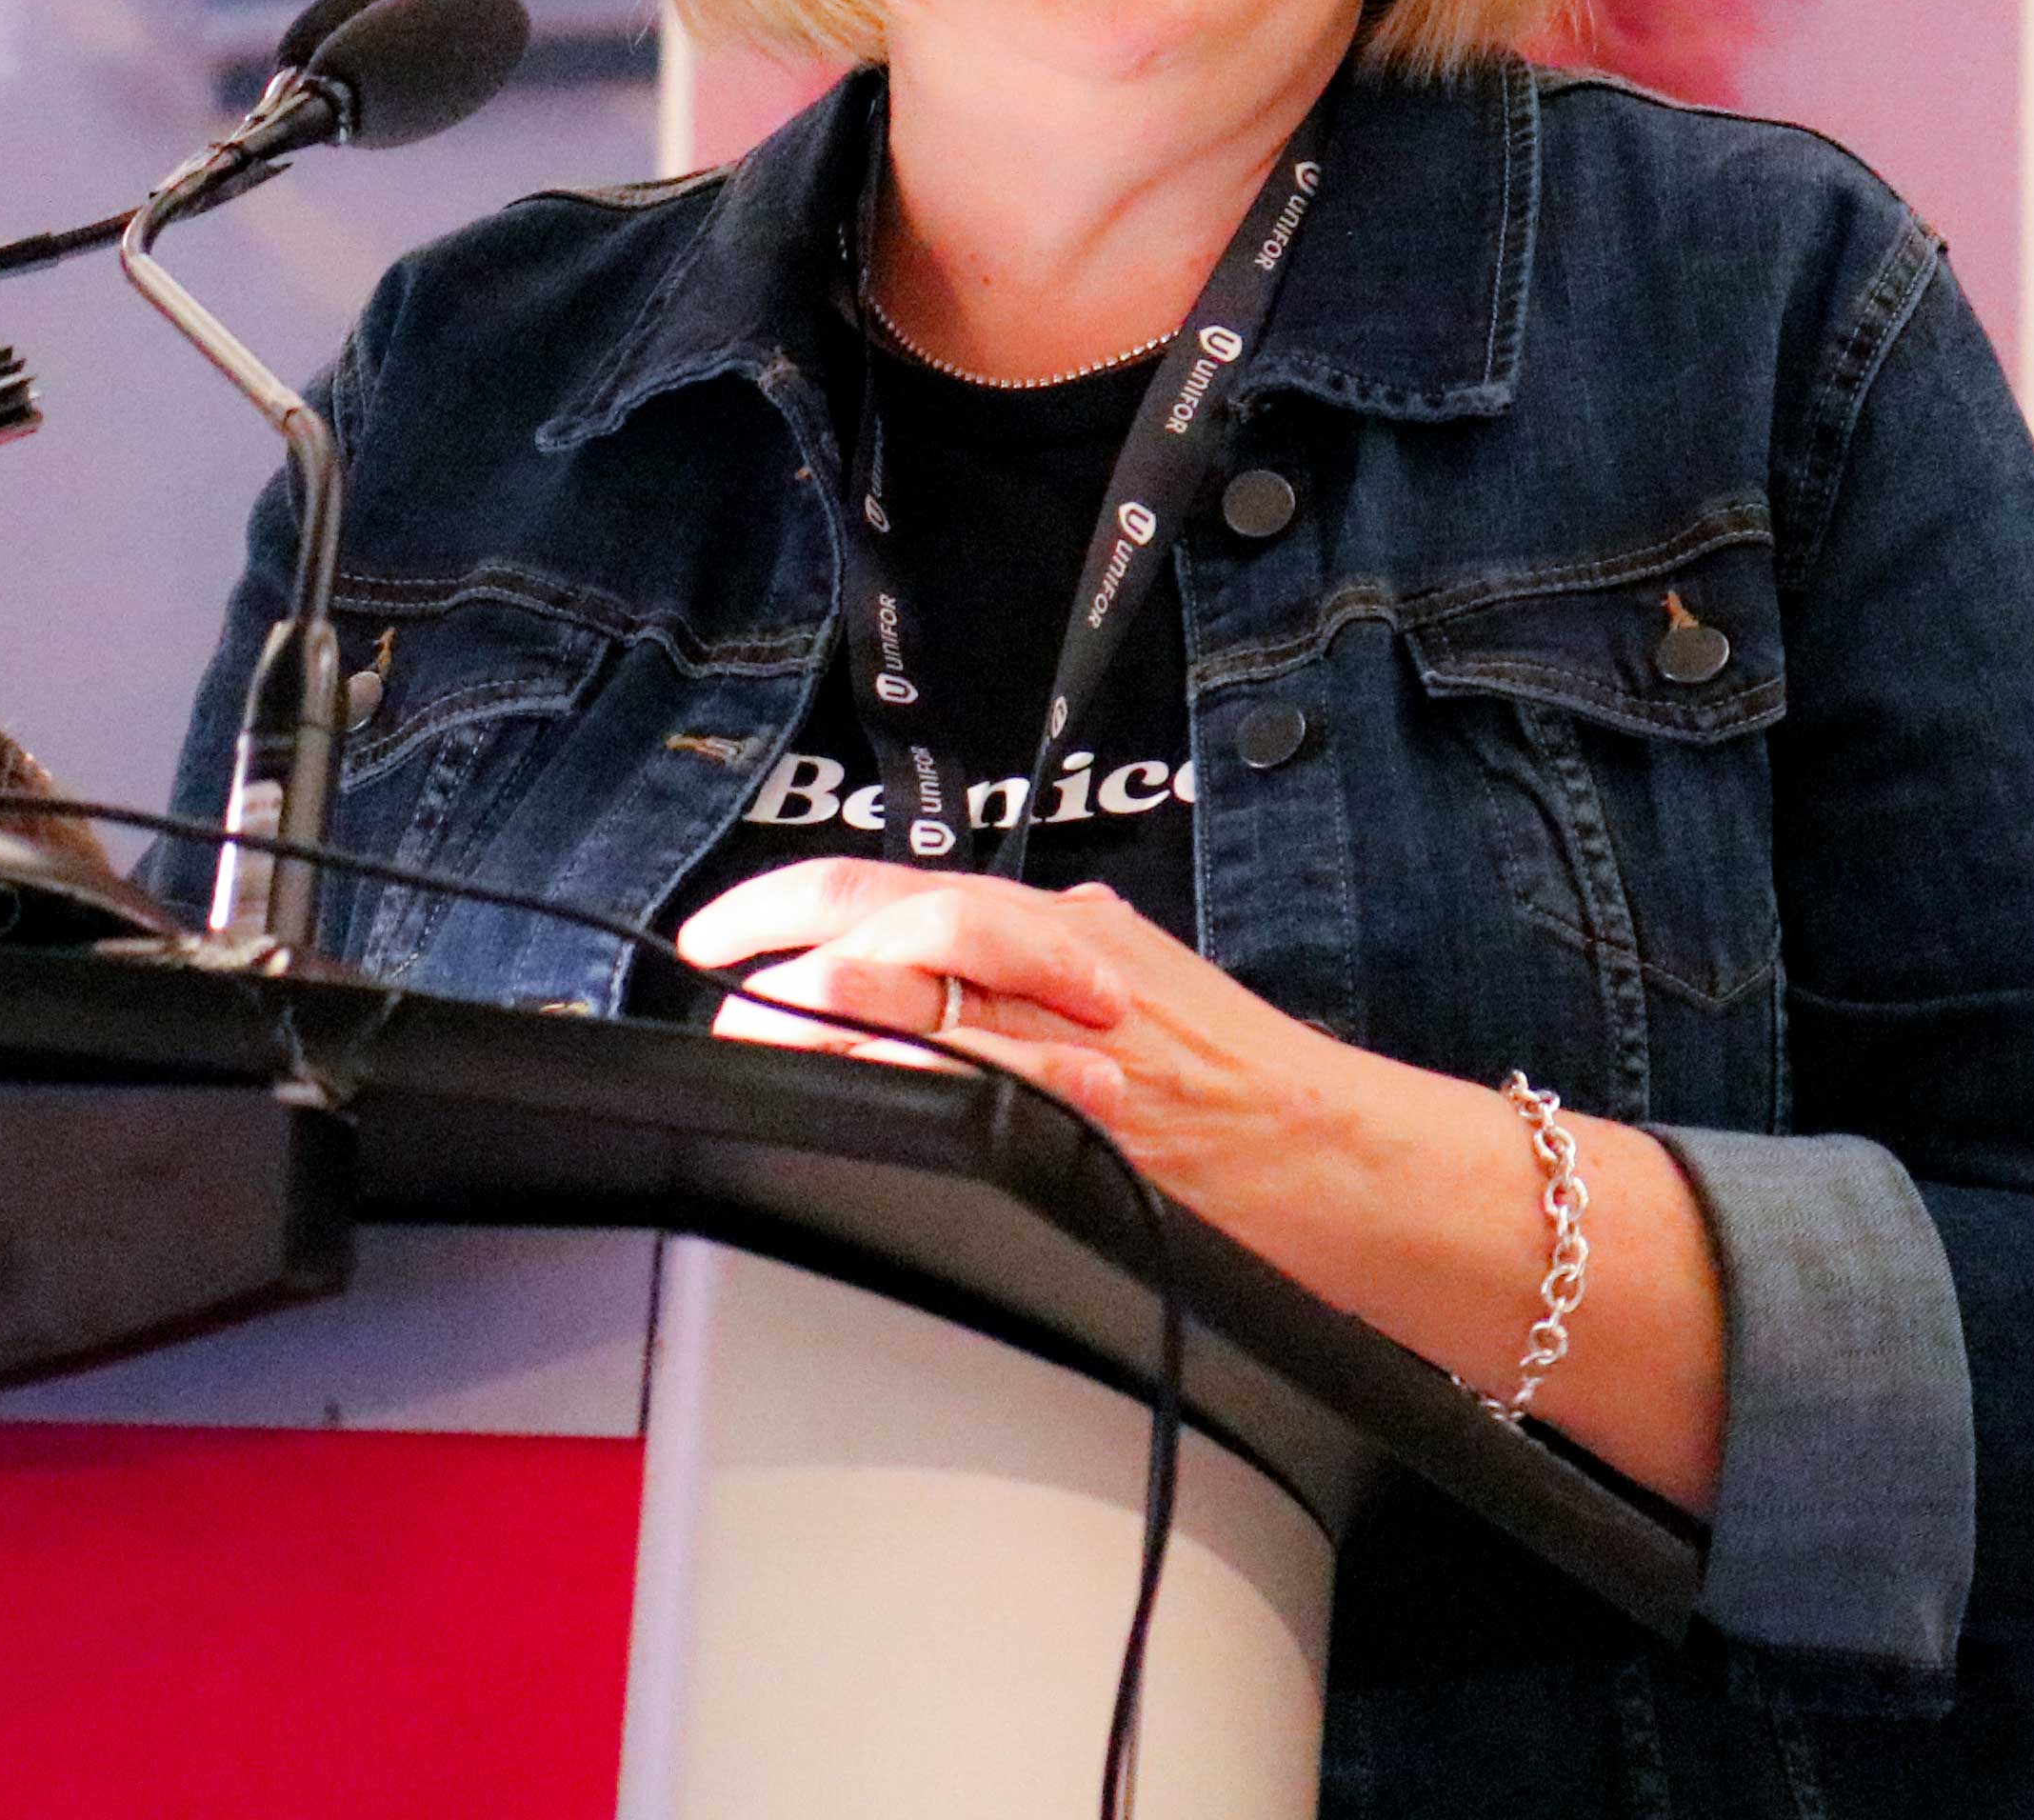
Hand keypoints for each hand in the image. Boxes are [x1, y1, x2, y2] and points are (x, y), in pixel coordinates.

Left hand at [678, 855, 1377, 1180]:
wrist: (1319, 1146)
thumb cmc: (1236, 1068)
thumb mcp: (1127, 963)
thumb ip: (1037, 947)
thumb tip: (952, 944)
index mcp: (1037, 921)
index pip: (872, 888)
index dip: (771, 909)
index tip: (714, 939)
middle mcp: (1030, 963)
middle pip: (853, 946)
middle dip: (763, 989)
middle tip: (724, 1020)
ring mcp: (1037, 1040)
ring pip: (878, 1011)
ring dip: (804, 1042)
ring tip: (769, 1071)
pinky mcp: (1054, 1113)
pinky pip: (937, 1092)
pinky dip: (879, 1095)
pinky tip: (845, 1119)